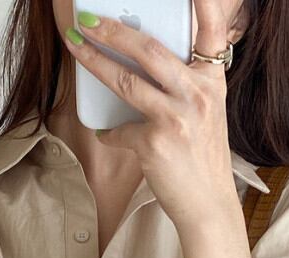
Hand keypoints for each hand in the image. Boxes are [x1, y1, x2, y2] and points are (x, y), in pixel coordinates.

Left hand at [63, 1, 247, 232]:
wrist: (208, 206)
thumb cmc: (202, 160)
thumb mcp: (205, 113)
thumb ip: (185, 86)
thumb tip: (139, 65)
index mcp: (213, 81)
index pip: (211, 30)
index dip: (203, 1)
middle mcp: (198, 94)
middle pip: (150, 50)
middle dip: (114, 29)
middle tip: (89, 18)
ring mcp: (178, 118)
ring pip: (126, 81)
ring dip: (94, 61)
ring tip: (75, 46)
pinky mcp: (155, 143)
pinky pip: (120, 130)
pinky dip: (110, 134)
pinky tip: (108, 136)